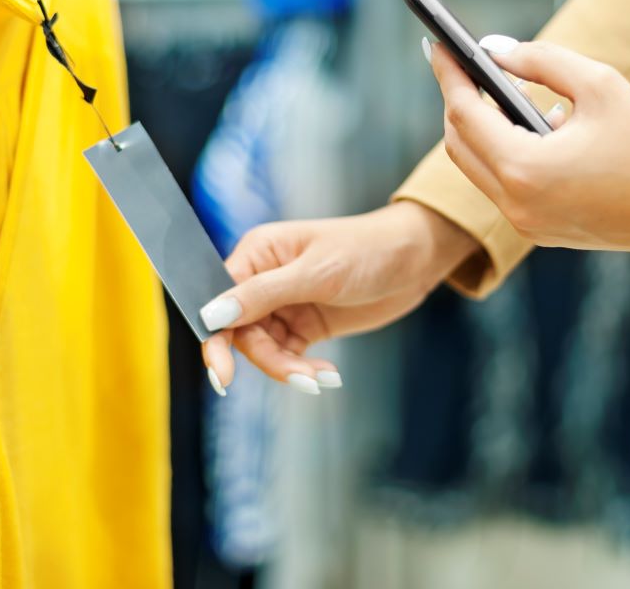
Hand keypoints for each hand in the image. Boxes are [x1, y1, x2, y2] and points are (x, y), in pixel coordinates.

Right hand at [199, 202, 478, 394]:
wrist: (416, 259)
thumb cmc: (367, 250)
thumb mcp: (316, 273)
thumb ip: (263, 295)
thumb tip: (213, 315)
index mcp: (258, 253)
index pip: (220, 299)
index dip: (217, 337)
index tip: (222, 376)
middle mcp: (264, 279)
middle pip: (242, 332)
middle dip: (268, 360)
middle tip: (300, 379)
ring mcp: (285, 303)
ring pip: (265, 349)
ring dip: (288, 369)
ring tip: (321, 379)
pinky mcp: (305, 324)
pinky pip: (289, 355)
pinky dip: (303, 369)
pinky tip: (328, 375)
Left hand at [429, 37, 629, 250]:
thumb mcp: (597, 82)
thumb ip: (539, 60)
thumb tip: (492, 51)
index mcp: (525, 169)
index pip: (465, 114)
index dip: (449, 76)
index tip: (437, 46)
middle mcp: (516, 204)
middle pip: (459, 145)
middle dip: (457, 101)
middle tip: (460, 66)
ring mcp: (526, 224)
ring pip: (479, 169)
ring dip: (481, 129)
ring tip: (496, 90)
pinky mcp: (539, 232)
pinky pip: (503, 187)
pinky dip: (504, 154)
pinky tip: (527, 125)